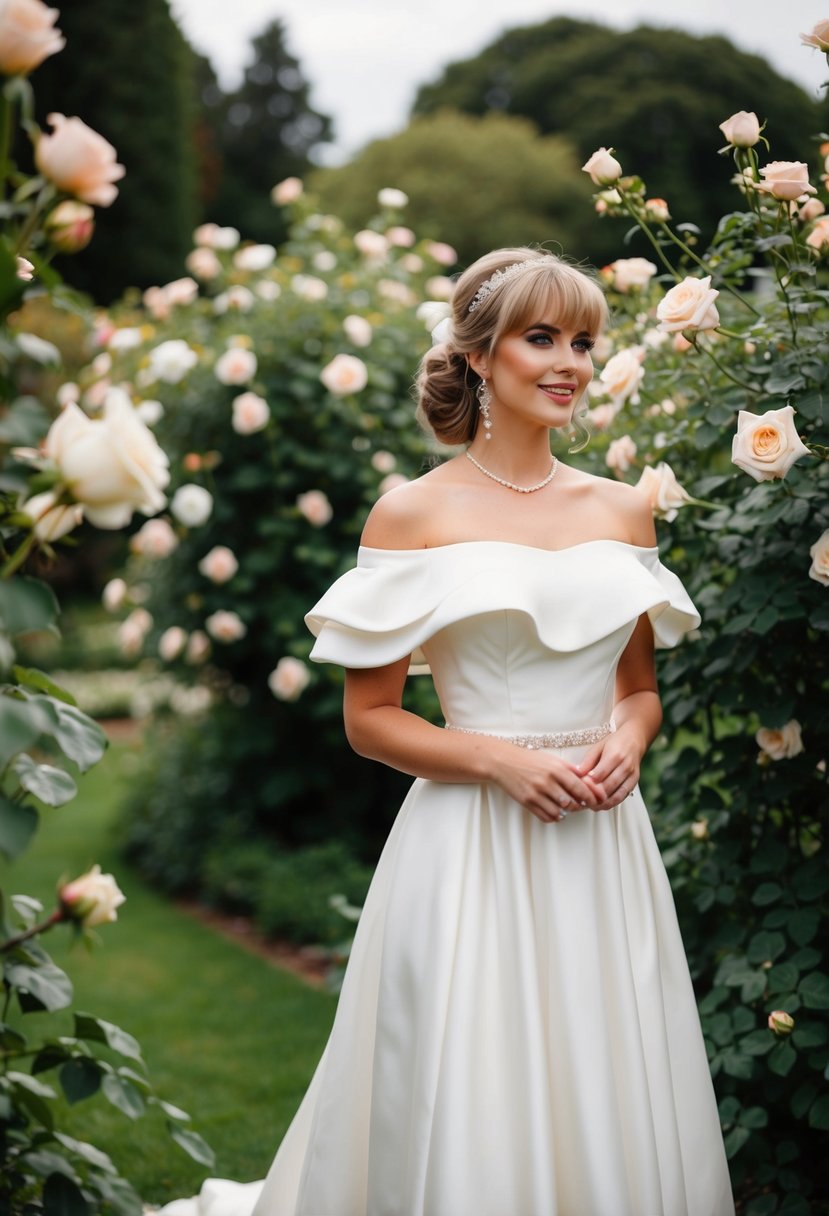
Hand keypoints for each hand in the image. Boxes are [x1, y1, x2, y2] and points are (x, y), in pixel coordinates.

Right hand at [490, 742, 606, 823]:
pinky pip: (546, 817)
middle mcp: (547, 782)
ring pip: (560, 812)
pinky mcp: (527, 802)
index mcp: (556, 769)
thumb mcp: (552, 759)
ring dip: (566, 812)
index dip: (590, 797)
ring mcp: (536, 793)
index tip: (595, 802)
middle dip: (579, 806)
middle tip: (580, 805)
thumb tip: (589, 781)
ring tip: (566, 808)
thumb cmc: (530, 759)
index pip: (580, 788)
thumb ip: (570, 770)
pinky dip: (554, 817)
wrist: (504, 762)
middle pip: (571, 803)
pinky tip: (555, 811)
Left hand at [573, 724, 643, 810]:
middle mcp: (625, 766)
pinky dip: (611, 803)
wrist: (633, 741)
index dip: (589, 783)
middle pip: (609, 786)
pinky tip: (600, 805)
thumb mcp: (597, 747)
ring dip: (602, 803)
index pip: (601, 773)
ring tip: (589, 806)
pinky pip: (622, 797)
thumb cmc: (613, 743)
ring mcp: (632, 776)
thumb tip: (577, 774)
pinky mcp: (634, 783)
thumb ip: (587, 761)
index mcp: (615, 755)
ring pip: (616, 795)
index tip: (579, 788)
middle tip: (581, 801)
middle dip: (594, 795)